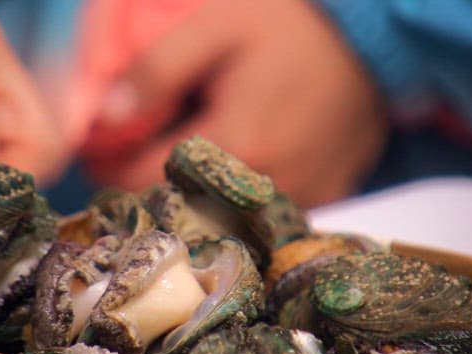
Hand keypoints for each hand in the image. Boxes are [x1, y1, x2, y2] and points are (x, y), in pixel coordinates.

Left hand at [82, 0, 386, 207]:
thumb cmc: (290, 29)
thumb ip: (155, 72)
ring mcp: (299, 198)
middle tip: (145, 135)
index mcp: (236, 144)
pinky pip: (257, 207)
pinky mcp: (321, 197)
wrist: (372, 44)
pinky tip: (240, 150)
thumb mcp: (215, 27)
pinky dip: (234, 188)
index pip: (140, 180)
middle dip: (146, 172)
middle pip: (176, 201)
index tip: (99, 141)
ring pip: (216, 208)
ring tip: (197, 136)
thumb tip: (106, 117)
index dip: (107, 161)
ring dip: (192, 183)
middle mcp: (267, 186)